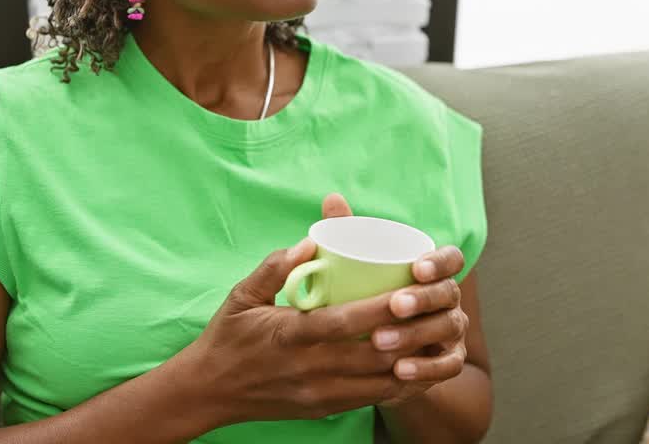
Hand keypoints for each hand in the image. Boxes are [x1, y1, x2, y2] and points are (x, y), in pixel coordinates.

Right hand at [183, 194, 463, 423]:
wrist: (209, 391)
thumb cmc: (228, 335)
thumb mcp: (242, 294)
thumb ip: (275, 267)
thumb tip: (311, 240)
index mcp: (290, 335)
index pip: (345, 321)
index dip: (383, 307)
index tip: (412, 288)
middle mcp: (309, 368)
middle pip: (373, 352)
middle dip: (412, 332)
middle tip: (439, 308)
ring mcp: (319, 393)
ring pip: (381, 381)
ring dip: (415, 360)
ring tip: (439, 335)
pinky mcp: (325, 408)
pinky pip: (373, 399)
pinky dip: (401, 383)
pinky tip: (420, 365)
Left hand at [321, 195, 469, 408]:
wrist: (378, 347)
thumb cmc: (368, 293)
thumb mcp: (358, 265)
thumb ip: (348, 232)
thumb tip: (331, 199)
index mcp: (433, 271)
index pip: (451, 258)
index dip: (440, 261)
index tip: (417, 266)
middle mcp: (448, 298)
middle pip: (449, 294)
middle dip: (423, 299)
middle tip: (393, 305)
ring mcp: (451, 331)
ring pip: (447, 329)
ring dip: (416, 335)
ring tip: (381, 341)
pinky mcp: (447, 362)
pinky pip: (447, 367)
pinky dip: (425, 369)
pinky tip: (400, 371)